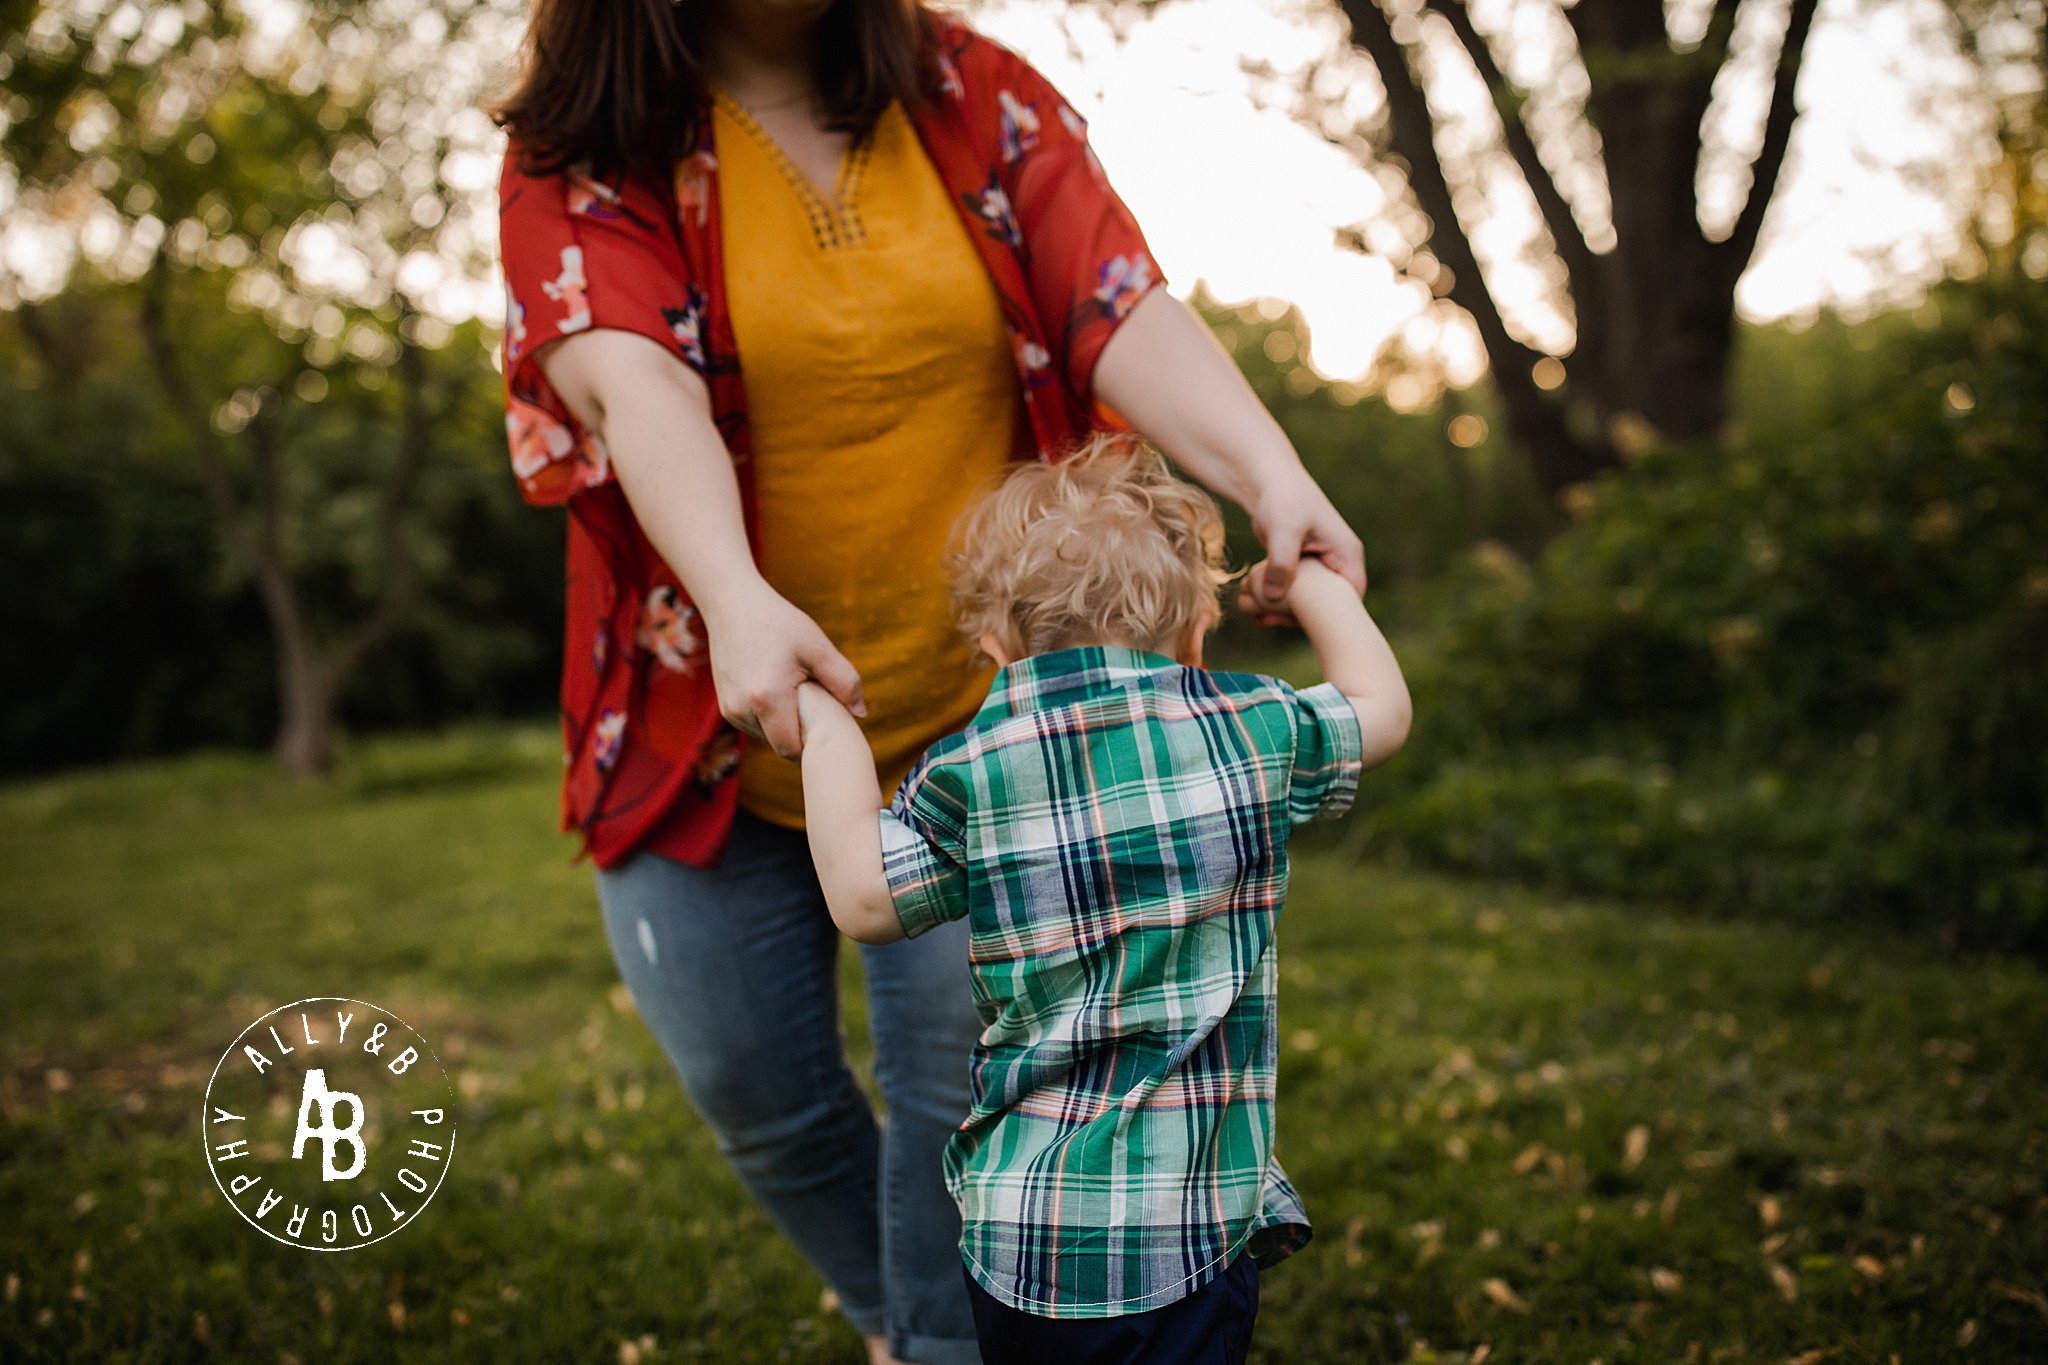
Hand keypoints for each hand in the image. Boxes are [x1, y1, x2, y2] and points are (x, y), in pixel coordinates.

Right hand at [703, 585, 865, 760]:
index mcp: (767, 699)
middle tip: (819, 712)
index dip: (812, 746)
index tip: (830, 730)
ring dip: (784, 726)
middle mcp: (743, 710)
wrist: (733, 605)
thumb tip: (861, 713)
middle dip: (801, 736)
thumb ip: (844, 681)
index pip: (792, 749)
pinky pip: (754, 725)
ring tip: (799, 697)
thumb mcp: (818, 647)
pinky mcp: (725, 706)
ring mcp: (730, 710)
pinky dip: (770, 718)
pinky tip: (781, 693)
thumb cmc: (779, 623)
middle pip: (780, 746)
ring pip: (766, 737)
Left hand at [1240, 474, 1366, 626]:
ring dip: (1288, 612)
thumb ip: (1281, 562)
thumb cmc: (1283, 498)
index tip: (1299, 623)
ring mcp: (1322, 567)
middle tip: (1271, 622)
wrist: (1270, 481)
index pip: (1350, 597)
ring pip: (1312, 602)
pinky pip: (1297, 593)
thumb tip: (1274, 597)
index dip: (1330, 615)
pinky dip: (1279, 602)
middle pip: (1331, 605)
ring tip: (1260, 618)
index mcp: (1346, 554)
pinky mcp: (1304, 568)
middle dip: (1304, 618)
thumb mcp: (1284, 529)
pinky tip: (1257, 609)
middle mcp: (1339, 563)